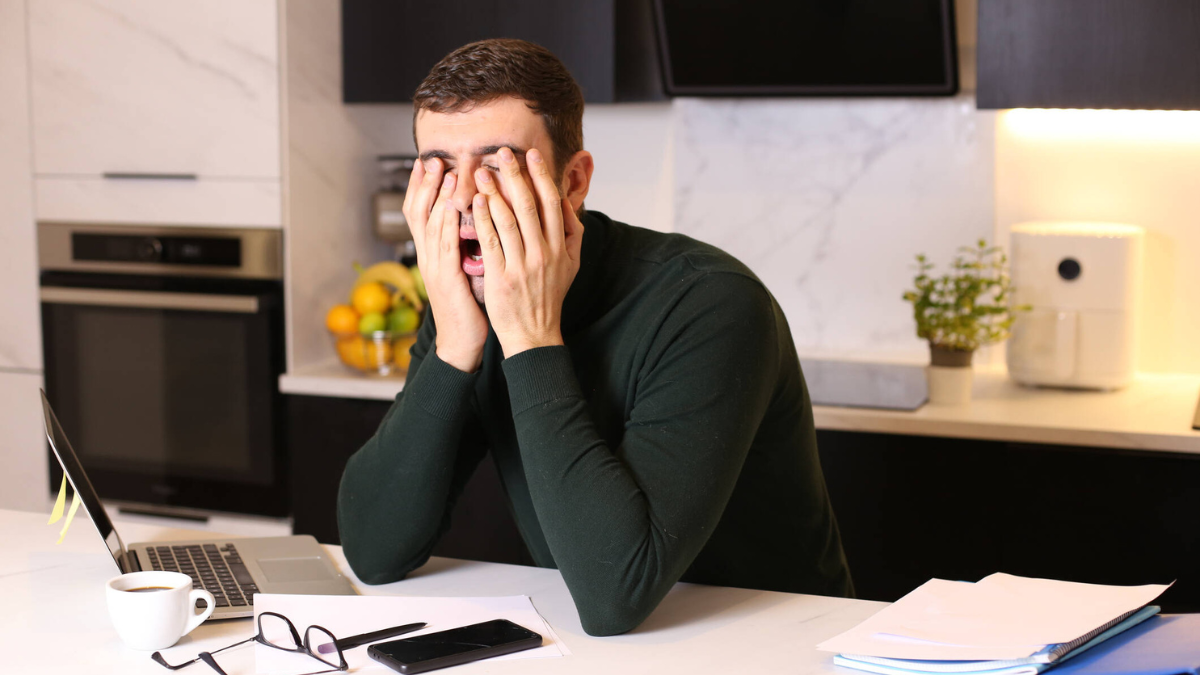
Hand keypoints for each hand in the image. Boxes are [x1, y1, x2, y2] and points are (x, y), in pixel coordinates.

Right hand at [402, 158, 488, 371]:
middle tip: (430, 158)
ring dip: (435, 196)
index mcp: (433, 254)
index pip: (422, 212)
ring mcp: (434, 267)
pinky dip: (447, 223)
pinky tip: (453, 206)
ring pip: (429, 224)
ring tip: (443, 171)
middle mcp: (428, 256)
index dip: (422, 187)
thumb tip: (481, 220)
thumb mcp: (467, 269)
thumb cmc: (470, 307)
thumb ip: (469, 245)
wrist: (463, 342)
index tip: (428, 162)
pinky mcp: (446, 279)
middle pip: (418, 212)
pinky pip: (445, 245)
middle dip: (424, 183)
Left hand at [471, 147, 583, 357]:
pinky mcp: (501, 278)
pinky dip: (483, 219)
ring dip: (494, 192)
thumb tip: (564, 202)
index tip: (531, 155)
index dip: (542, 176)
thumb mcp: (572, 265)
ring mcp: (522, 266)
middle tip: (501, 152)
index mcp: (560, 248)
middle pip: (529, 206)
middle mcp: (543, 254)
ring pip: (508, 221)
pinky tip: (476, 202)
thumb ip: (572, 233)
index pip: (552, 204)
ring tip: (480, 172)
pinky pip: (491, 242)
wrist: (534, 335)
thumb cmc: (549, 297)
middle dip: (515, 175)